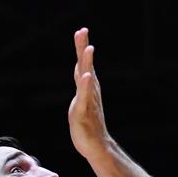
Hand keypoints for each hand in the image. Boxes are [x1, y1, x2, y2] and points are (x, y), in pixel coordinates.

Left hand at [68, 27, 109, 159]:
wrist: (96, 145)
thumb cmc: (89, 125)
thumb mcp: (83, 101)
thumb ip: (83, 86)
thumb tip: (84, 72)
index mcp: (87, 87)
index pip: (83, 63)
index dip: (82, 47)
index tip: (81, 30)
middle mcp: (90, 90)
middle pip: (85, 65)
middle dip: (83, 47)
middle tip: (82, 31)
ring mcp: (88, 100)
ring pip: (87, 77)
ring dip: (87, 63)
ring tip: (89, 48)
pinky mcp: (84, 111)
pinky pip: (85, 95)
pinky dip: (86, 84)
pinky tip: (87, 75)